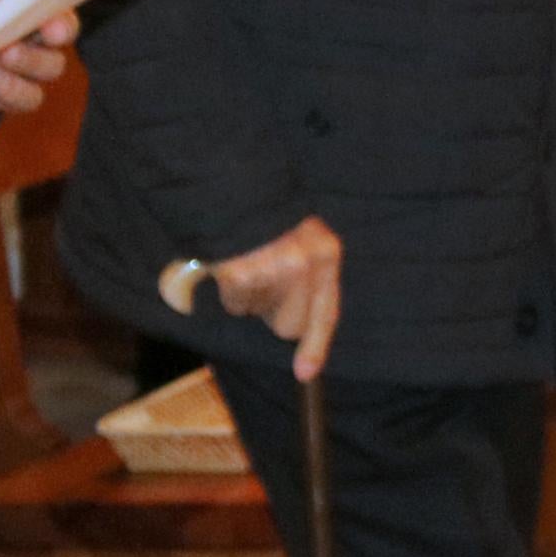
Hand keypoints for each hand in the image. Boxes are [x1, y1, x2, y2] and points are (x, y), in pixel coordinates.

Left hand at [0, 0, 74, 114]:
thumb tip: (10, 3)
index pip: (62, 10)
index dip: (62, 22)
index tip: (52, 30)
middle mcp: (36, 31)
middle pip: (58, 50)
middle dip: (37, 56)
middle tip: (9, 52)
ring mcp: (24, 62)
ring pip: (44, 78)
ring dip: (22, 77)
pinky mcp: (9, 89)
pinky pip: (22, 100)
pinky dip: (7, 94)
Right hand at [206, 215, 344, 381]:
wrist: (232, 183)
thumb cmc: (265, 219)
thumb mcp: (302, 239)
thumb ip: (308, 276)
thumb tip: (297, 331)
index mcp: (326, 253)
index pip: (326, 311)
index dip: (316, 345)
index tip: (305, 373)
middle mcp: (307, 263)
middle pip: (290, 325)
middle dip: (272, 313)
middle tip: (261, 281)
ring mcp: (277, 270)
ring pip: (259, 314)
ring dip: (249, 298)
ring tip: (246, 264)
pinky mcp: (244, 274)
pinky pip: (237, 304)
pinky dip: (229, 291)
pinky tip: (231, 265)